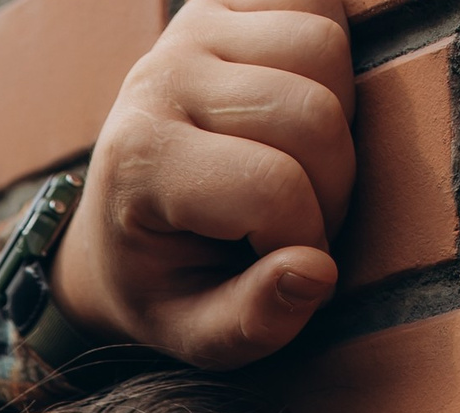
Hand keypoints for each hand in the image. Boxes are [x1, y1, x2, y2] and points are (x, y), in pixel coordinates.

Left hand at [48, 0, 356, 369]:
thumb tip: (317, 274)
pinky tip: (296, 118)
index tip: (286, 266)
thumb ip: (251, 324)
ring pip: (327, 52)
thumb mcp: (194, 333)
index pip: (272, 189)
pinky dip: (333, 66)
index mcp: (141, 162)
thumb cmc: (164, 282)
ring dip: (340, 124)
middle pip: (312, 116)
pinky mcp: (228, 0)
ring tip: (301, 171)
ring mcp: (192, 29)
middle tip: (303, 223)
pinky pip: (323, 7)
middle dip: (332, 185)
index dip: (306, 238)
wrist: (119, 226)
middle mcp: (159, 80)